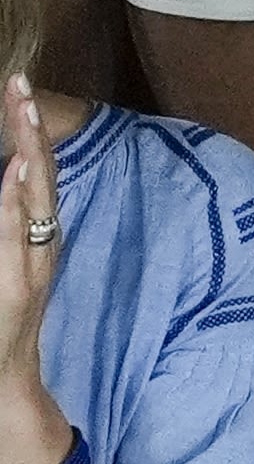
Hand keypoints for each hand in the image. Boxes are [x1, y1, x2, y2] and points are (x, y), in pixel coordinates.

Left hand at [0, 79, 62, 420]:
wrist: (5, 379)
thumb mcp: (4, 264)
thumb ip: (7, 225)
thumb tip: (8, 178)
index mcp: (34, 236)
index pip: (35, 173)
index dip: (29, 129)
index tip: (17, 85)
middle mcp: (39, 245)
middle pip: (40, 176)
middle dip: (30, 129)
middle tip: (20, 84)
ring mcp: (27, 264)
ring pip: (30, 200)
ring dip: (29, 156)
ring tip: (22, 116)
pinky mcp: (11, 285)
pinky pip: (14, 236)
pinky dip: (14, 203)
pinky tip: (15, 173)